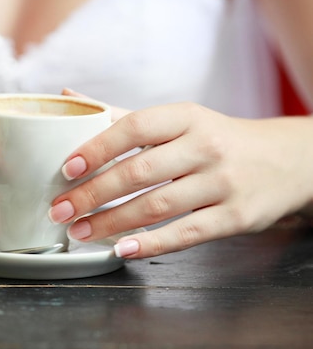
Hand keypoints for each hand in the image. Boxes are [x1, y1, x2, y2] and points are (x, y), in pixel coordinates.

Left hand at [49, 102, 312, 257]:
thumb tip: (70, 99)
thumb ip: (123, 115)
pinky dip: (151, 243)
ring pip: (158, 205)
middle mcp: (206, 147)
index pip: (134, 127)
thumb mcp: (178, 121)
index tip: (66, 168)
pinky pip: (186, 233)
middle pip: (140, 171)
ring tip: (79, 232)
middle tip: (60, 210)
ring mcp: (223, 183)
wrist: (288, 160)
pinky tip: (121, 249)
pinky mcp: (235, 217)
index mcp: (186, 117)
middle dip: (93, 193)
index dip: (97, 147)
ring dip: (112, 222)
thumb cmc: (217, 140)